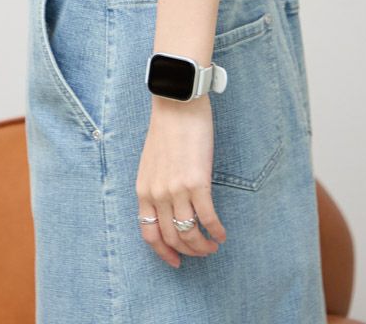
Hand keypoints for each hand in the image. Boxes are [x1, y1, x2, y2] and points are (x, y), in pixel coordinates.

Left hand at [135, 95, 226, 267]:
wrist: (177, 103)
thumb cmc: (167, 127)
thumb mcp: (152, 162)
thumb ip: (156, 186)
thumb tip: (170, 208)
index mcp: (143, 189)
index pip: (149, 233)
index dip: (163, 252)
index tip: (176, 262)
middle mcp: (157, 194)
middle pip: (172, 237)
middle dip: (188, 251)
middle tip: (202, 252)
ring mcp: (176, 189)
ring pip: (189, 233)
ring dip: (203, 246)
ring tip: (213, 245)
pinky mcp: (197, 182)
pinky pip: (207, 218)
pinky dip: (216, 231)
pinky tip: (221, 234)